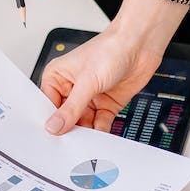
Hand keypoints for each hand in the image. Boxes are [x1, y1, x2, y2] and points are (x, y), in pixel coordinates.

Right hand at [38, 0, 186, 132]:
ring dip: (85, 133)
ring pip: (82, 123)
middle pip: (66, 117)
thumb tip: (54, 125)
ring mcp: (90, 97)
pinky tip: (100, 138)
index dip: (51, 121)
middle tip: (69, 145)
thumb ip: (71, 107)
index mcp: (58, 77)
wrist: (141, 45)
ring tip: (86, 144)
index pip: (48, 105)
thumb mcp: (87, 81)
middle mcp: (72, 88)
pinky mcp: (106, 105)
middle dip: (69, 129)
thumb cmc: (111, 49)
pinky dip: (100, 131)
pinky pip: (99, 123)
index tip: (52, 138)